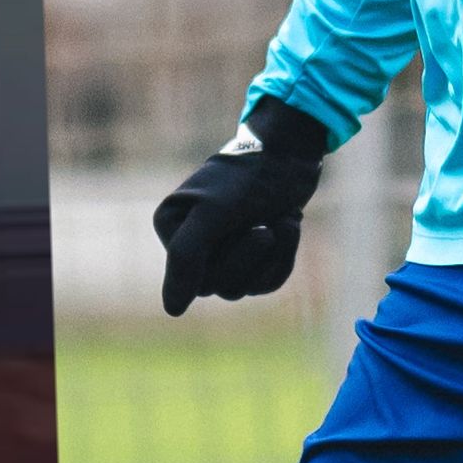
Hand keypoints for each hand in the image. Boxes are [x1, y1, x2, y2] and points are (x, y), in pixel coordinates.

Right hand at [152, 99, 333, 313]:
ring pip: (245, 287)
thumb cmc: (250, 177)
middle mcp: (190, 242)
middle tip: (268, 226)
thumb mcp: (214, 213)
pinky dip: (283, 258)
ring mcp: (221, 250)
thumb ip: (186, 257)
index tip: (252, 228)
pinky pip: (264, 282)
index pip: (196, 280)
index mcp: (171, 228)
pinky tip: (288, 226)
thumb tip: (172, 309)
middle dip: (254, 258)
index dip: (232, 260)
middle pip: (221, 287)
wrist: (291, 153)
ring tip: (283, 219)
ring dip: (274, 255)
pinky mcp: (250, 255)